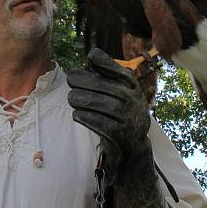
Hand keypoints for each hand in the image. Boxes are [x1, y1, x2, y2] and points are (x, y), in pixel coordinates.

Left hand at [67, 48, 159, 204]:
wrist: (132, 151)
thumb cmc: (119, 117)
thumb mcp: (118, 96)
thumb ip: (107, 78)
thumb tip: (91, 56)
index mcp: (134, 90)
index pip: (123, 73)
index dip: (107, 63)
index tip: (89, 57)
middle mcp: (136, 103)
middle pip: (111, 89)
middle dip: (88, 82)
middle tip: (70, 79)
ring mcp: (131, 120)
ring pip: (106, 106)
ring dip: (85, 100)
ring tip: (71, 98)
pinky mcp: (123, 137)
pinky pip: (103, 125)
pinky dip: (88, 118)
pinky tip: (76, 115)